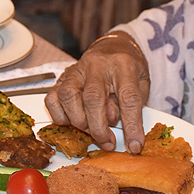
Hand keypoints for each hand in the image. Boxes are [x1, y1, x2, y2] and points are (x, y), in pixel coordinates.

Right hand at [45, 31, 149, 153]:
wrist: (113, 48)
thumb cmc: (127, 67)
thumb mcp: (141, 82)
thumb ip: (132, 102)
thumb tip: (114, 121)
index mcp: (123, 64)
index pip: (128, 97)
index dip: (132, 124)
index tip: (135, 145)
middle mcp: (97, 65)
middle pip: (93, 98)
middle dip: (99, 128)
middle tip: (108, 142)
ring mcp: (76, 70)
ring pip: (69, 97)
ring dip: (79, 121)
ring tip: (90, 129)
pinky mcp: (62, 78)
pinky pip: (52, 99)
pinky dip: (60, 116)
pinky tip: (73, 120)